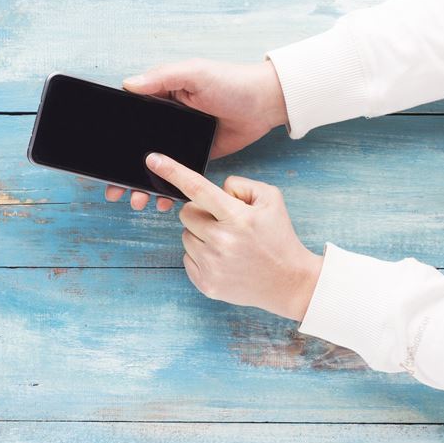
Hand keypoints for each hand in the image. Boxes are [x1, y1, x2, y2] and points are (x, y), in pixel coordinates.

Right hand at [104, 59, 288, 211]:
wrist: (265, 103)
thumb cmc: (231, 81)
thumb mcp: (194, 72)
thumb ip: (161, 77)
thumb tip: (127, 84)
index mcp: (160, 98)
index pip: (128, 120)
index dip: (113, 140)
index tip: (101, 161)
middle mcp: (165, 121)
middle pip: (135, 149)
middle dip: (123, 173)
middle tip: (115, 191)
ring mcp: (180, 141)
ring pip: (153, 167)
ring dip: (142, 186)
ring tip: (138, 201)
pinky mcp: (196, 156)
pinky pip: (177, 176)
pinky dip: (167, 189)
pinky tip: (162, 200)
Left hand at [145, 152, 321, 321]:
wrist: (289, 281)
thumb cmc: (278, 237)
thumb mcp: (270, 199)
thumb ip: (240, 185)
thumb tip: (215, 190)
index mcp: (237, 217)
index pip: (199, 188)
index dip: (173, 172)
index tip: (153, 159)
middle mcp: (221, 241)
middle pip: (186, 213)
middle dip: (201, 212)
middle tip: (225, 222)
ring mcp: (212, 265)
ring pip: (185, 235)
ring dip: (201, 235)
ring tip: (228, 243)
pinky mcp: (206, 283)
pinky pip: (187, 257)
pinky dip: (201, 255)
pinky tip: (224, 258)